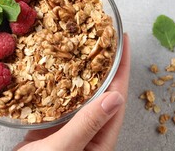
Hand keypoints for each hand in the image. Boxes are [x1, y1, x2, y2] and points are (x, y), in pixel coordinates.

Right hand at [14, 34, 130, 150]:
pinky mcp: (52, 128)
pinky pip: (60, 99)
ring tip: (77, 44)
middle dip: (102, 62)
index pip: (116, 96)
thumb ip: (86, 125)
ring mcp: (70, 129)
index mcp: (99, 139)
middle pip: (100, 91)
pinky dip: (58, 81)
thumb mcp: (62, 150)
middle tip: (99, 34)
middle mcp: (88, 131)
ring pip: (79, 92)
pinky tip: (52, 67)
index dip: (121, 67)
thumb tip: (115, 97)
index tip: (122, 40)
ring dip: (80, 68)